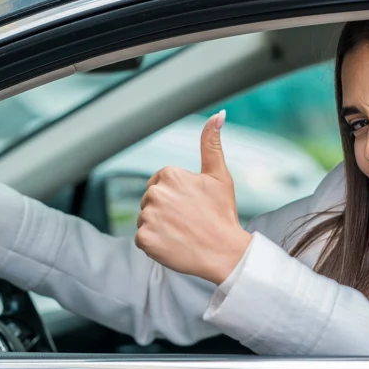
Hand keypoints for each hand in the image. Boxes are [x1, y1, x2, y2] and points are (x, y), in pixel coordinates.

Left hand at [135, 111, 251, 284]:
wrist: (226, 253)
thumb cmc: (223, 214)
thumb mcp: (219, 176)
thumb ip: (212, 144)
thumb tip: (219, 114)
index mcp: (170, 174)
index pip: (159, 185)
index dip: (176, 198)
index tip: (192, 207)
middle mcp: (155, 192)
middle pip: (149, 202)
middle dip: (165, 212)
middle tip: (189, 222)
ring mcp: (148, 216)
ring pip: (145, 220)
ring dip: (159, 228)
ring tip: (182, 234)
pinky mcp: (144, 238)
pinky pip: (142, 239)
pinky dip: (155, 244)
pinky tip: (174, 245)